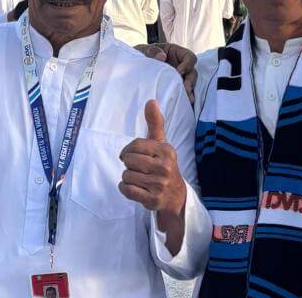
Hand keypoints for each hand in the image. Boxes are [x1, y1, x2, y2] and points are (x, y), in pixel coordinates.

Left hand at [119, 100, 186, 254]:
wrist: (175, 196)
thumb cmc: (162, 164)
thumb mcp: (161, 143)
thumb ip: (155, 123)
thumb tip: (151, 101)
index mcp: (166, 150)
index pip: (134, 145)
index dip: (128, 150)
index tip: (133, 155)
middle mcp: (165, 167)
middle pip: (128, 161)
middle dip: (129, 164)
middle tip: (139, 169)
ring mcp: (159, 185)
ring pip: (126, 176)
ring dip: (128, 178)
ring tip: (139, 179)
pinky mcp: (153, 200)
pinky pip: (127, 190)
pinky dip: (125, 189)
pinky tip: (135, 188)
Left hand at [135, 44, 197, 103]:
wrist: (130, 68)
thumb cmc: (139, 55)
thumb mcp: (142, 50)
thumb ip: (151, 51)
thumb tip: (162, 57)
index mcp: (174, 53)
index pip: (189, 57)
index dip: (188, 64)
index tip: (179, 71)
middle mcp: (179, 66)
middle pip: (192, 73)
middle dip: (190, 82)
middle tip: (186, 90)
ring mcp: (177, 78)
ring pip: (189, 85)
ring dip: (189, 92)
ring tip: (188, 100)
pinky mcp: (173, 89)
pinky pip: (181, 93)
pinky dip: (183, 98)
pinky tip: (182, 104)